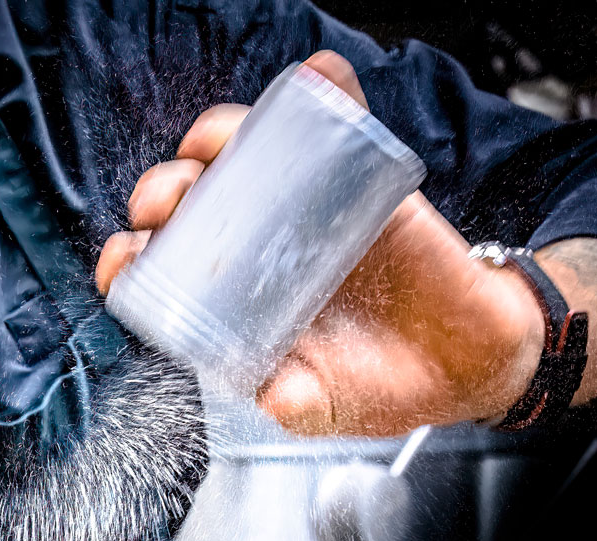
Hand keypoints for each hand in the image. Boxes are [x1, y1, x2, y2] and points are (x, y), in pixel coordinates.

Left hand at [96, 50, 544, 438]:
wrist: (471, 363)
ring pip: (250, 157)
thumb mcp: (327, 408)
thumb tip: (270, 393)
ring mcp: (310, 213)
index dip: (136, 258)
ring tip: (215, 142)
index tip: (126, 254)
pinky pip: (340, 127)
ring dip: (221, 136)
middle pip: (194, 207)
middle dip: (165, 192)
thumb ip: (295, 405)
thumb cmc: (388, 388)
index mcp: (240, 307)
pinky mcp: (362, 185)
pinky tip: (318, 75)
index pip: (169, 273)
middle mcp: (264, 254)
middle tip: (170, 198)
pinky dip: (329, 94)